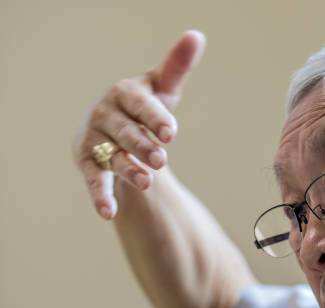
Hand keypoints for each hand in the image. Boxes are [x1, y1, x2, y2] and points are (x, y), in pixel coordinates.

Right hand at [74, 30, 205, 219]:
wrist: (115, 126)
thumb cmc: (144, 106)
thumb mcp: (161, 88)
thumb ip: (177, 67)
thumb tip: (196, 36)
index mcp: (125, 93)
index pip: (141, 104)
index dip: (155, 117)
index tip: (171, 132)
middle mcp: (106, 114)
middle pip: (127, 133)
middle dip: (143, 146)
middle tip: (161, 159)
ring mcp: (95, 139)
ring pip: (112, 157)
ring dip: (128, 170)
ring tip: (147, 182)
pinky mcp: (87, 161)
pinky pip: (94, 179)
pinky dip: (100, 195)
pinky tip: (108, 213)